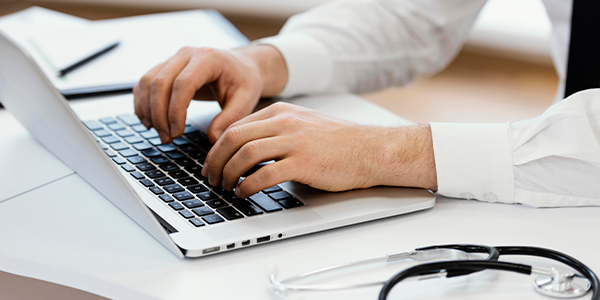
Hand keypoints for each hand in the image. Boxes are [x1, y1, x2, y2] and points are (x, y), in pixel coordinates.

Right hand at [133, 45, 286, 143]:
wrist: (241, 67)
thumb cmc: (244, 81)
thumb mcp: (246, 100)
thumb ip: (230, 119)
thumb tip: (213, 139)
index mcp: (208, 58)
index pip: (183, 84)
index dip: (175, 110)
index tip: (177, 132)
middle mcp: (187, 54)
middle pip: (160, 82)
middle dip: (159, 115)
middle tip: (167, 138)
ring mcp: (173, 59)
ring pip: (147, 82)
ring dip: (148, 111)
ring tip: (160, 134)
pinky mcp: (165, 67)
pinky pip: (144, 83)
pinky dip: (142, 103)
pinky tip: (149, 122)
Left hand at [201, 102, 437, 197]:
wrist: (370, 150)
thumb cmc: (338, 142)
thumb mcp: (302, 125)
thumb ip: (275, 131)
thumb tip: (246, 150)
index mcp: (281, 112)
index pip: (236, 126)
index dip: (216, 148)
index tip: (212, 163)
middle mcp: (285, 122)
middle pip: (234, 138)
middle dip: (215, 161)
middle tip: (211, 178)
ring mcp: (294, 141)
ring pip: (245, 154)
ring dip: (228, 173)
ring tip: (225, 187)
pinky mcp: (304, 162)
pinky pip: (265, 174)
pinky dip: (248, 186)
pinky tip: (244, 193)